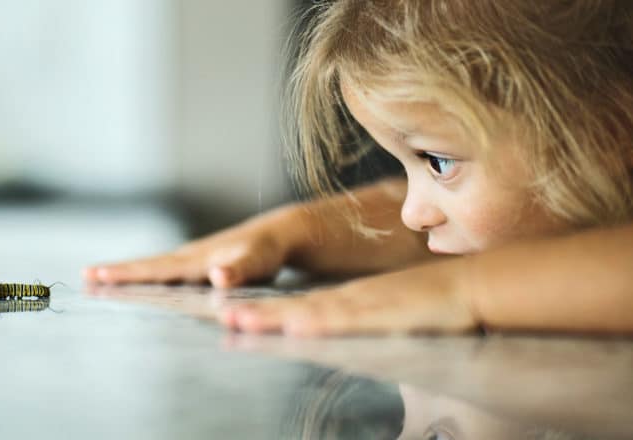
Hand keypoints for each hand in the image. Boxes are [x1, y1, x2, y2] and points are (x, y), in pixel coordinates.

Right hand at [82, 206, 304, 287]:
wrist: (276, 235)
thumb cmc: (266, 252)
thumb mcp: (257, 263)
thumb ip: (239, 270)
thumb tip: (217, 276)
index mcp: (195, 260)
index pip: (154, 269)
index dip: (125, 273)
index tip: (96, 274)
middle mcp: (188, 258)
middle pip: (146, 266)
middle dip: (116, 271)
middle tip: (84, 276)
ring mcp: (191, 260)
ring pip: (154, 268)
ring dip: (128, 273)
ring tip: (100, 278)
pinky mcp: (197, 264)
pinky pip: (166, 271)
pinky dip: (147, 275)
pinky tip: (140, 283)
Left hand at [218, 257, 479, 335]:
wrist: (474, 285)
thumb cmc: (438, 308)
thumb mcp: (394, 324)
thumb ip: (370, 331)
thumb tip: (349, 341)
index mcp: (349, 305)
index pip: (299, 311)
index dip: (266, 316)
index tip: (236, 320)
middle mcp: (349, 303)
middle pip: (293, 310)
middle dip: (255, 314)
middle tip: (221, 317)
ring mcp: (364, 306)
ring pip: (310, 312)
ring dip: (272, 317)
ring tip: (234, 317)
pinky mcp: (386, 311)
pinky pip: (346, 318)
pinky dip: (319, 321)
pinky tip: (295, 325)